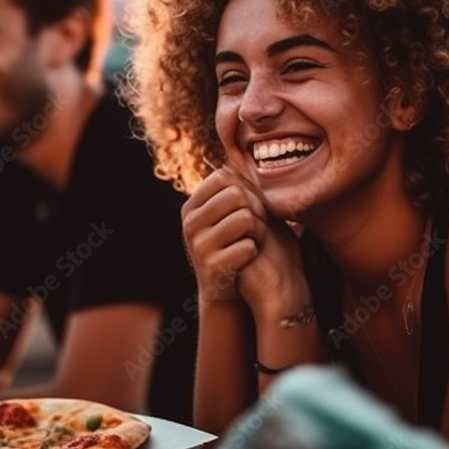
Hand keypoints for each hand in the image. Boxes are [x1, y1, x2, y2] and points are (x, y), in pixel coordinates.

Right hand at [182, 167, 304, 306]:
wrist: (223, 291)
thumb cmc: (232, 246)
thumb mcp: (225, 218)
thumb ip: (235, 191)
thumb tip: (249, 157)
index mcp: (191, 207)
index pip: (222, 176)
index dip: (245, 186)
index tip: (254, 204)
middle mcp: (189, 223)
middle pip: (235, 194)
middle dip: (255, 208)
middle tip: (259, 224)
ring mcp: (198, 245)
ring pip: (245, 219)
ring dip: (258, 231)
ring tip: (254, 240)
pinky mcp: (211, 266)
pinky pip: (248, 246)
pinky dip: (255, 251)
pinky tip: (249, 259)